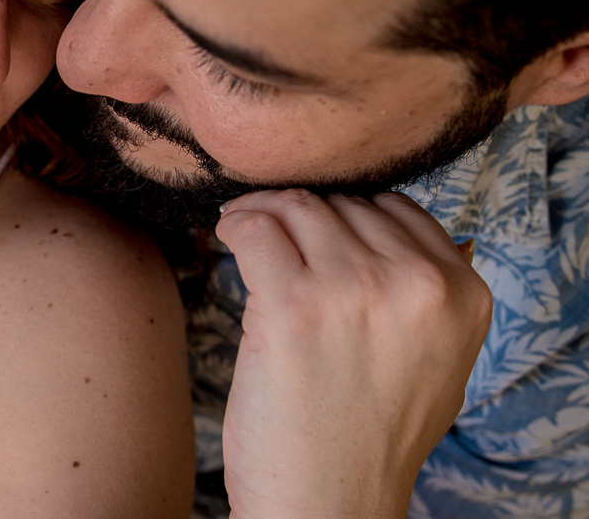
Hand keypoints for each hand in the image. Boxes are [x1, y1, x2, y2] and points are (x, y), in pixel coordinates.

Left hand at [216, 189, 491, 518]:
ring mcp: (356, 290)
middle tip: (269, 232)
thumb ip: (429, 293)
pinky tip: (229, 238)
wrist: (330, 505)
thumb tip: (402, 223)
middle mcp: (418, 285)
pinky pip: (255, 228)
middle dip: (300, 216)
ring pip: (297, 208)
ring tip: (245, 232)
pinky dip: (235, 223)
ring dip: (263, 213)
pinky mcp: (293, 305)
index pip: (396, 209)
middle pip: (342, 205)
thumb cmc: (369, 434)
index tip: (312, 229)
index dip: (346, 214)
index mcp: (463, 294)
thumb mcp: (435, 360)